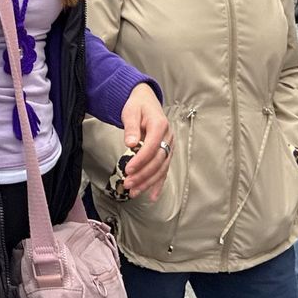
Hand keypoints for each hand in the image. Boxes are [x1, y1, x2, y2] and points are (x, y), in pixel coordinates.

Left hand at [119, 84, 170, 200]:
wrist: (146, 101)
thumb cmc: (138, 106)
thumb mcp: (131, 111)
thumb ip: (131, 127)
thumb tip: (130, 143)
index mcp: (160, 125)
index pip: (151, 147)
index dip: (140, 160)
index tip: (128, 170)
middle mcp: (168, 137)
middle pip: (158, 161)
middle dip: (143, 175)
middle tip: (128, 183)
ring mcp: (169, 146)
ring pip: (161, 168)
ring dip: (148, 182)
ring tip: (134, 192)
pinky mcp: (166, 153)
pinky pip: (164, 170)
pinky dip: (158, 184)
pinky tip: (152, 196)